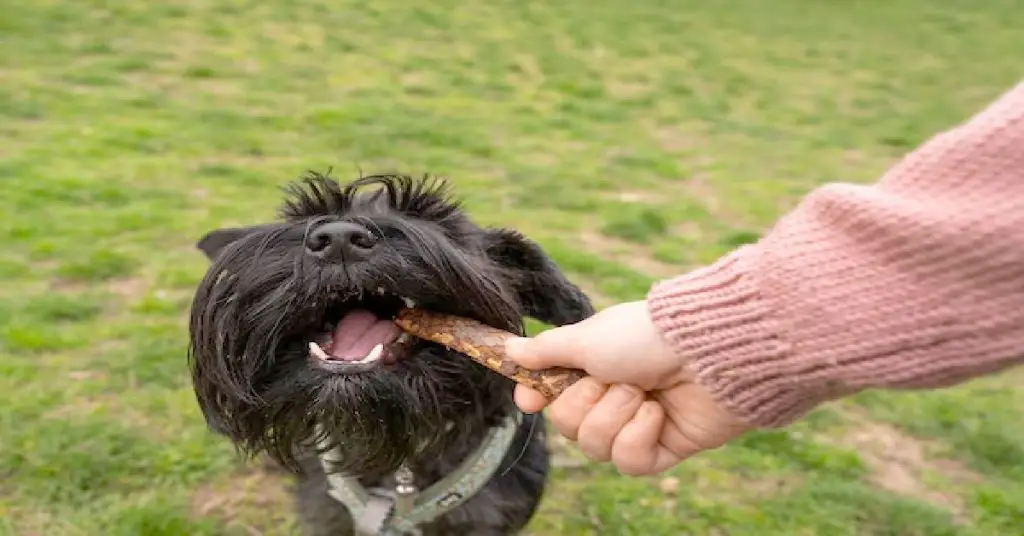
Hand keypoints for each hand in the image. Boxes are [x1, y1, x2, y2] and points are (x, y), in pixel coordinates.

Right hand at [506, 301, 750, 474]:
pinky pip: (629, 462)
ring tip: (644, 393)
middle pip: (569, 426)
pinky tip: (658, 414)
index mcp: (594, 366)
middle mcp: (613, 396)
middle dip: (588, 402)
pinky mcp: (663, 449)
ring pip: (596, 447)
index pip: (552, 394)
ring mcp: (638, 424)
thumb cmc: (645, 335)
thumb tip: (510, 349)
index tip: (529, 400)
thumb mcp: (585, 338)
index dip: (538, 399)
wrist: (708, 350)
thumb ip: (546, 351)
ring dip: (616, 416)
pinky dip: (639, 435)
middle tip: (614, 378)